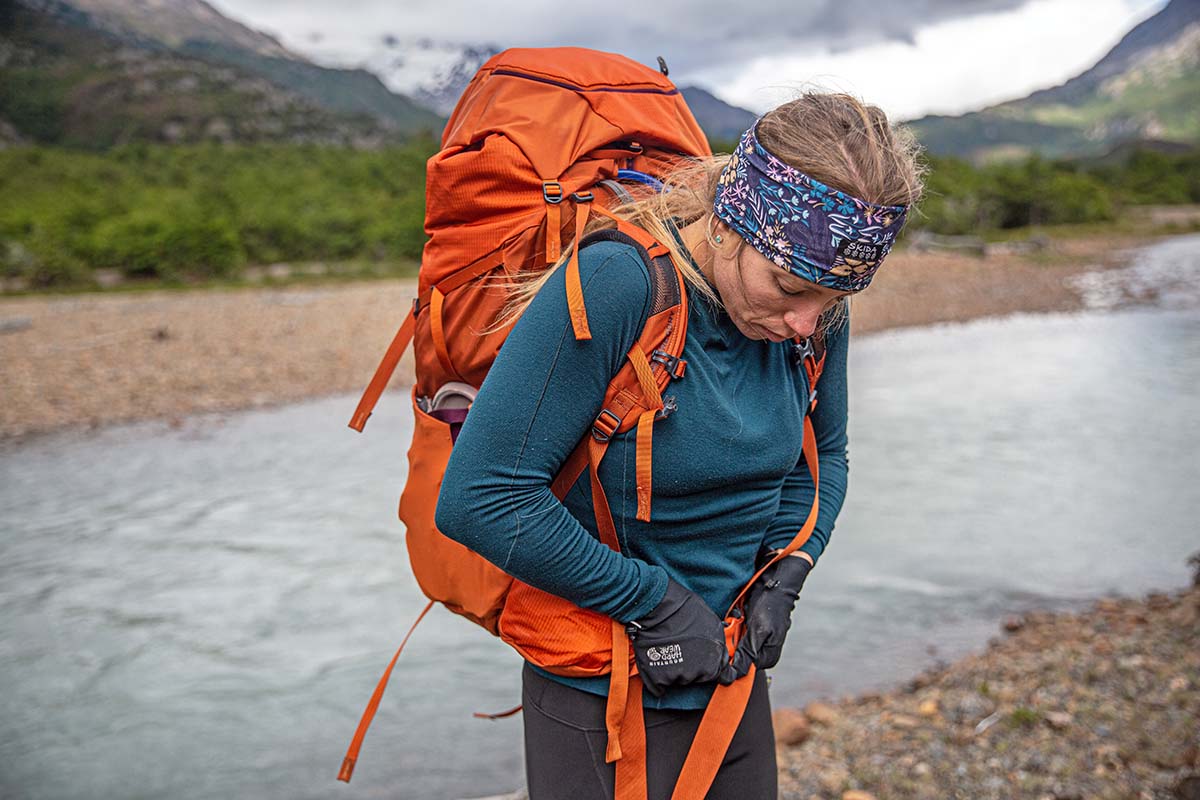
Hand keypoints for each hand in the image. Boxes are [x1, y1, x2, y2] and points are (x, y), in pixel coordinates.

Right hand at [626, 580, 737, 696]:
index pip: (721, 675)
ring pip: (679, 680)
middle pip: (698, 677)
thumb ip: (716, 643)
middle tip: (682, 647)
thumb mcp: (712, 623)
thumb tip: (716, 649)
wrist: (657, 606)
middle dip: (692, 666)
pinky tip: (655, 661)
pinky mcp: (660, 680)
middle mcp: (700, 672)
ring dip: (674, 669)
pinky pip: (659, 687)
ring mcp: (679, 677)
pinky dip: (657, 677)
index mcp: (715, 660)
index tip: (707, 665)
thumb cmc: (683, 607)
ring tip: (667, 648)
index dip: (712, 666)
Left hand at [730, 553, 811, 675]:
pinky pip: (735, 633)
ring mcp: (755, 640)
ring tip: (739, 620)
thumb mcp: (758, 632)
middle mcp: (762, 651)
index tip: (729, 645)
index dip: (733, 658)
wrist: (773, 584)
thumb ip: (747, 653)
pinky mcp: (750, 630)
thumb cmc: (771, 607)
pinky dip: (733, 625)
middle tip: (736, 628)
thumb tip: (736, 674)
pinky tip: (738, 616)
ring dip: (732, 633)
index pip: (744, 668)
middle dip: (732, 644)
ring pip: (734, 644)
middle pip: (738, 656)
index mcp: (768, 657)